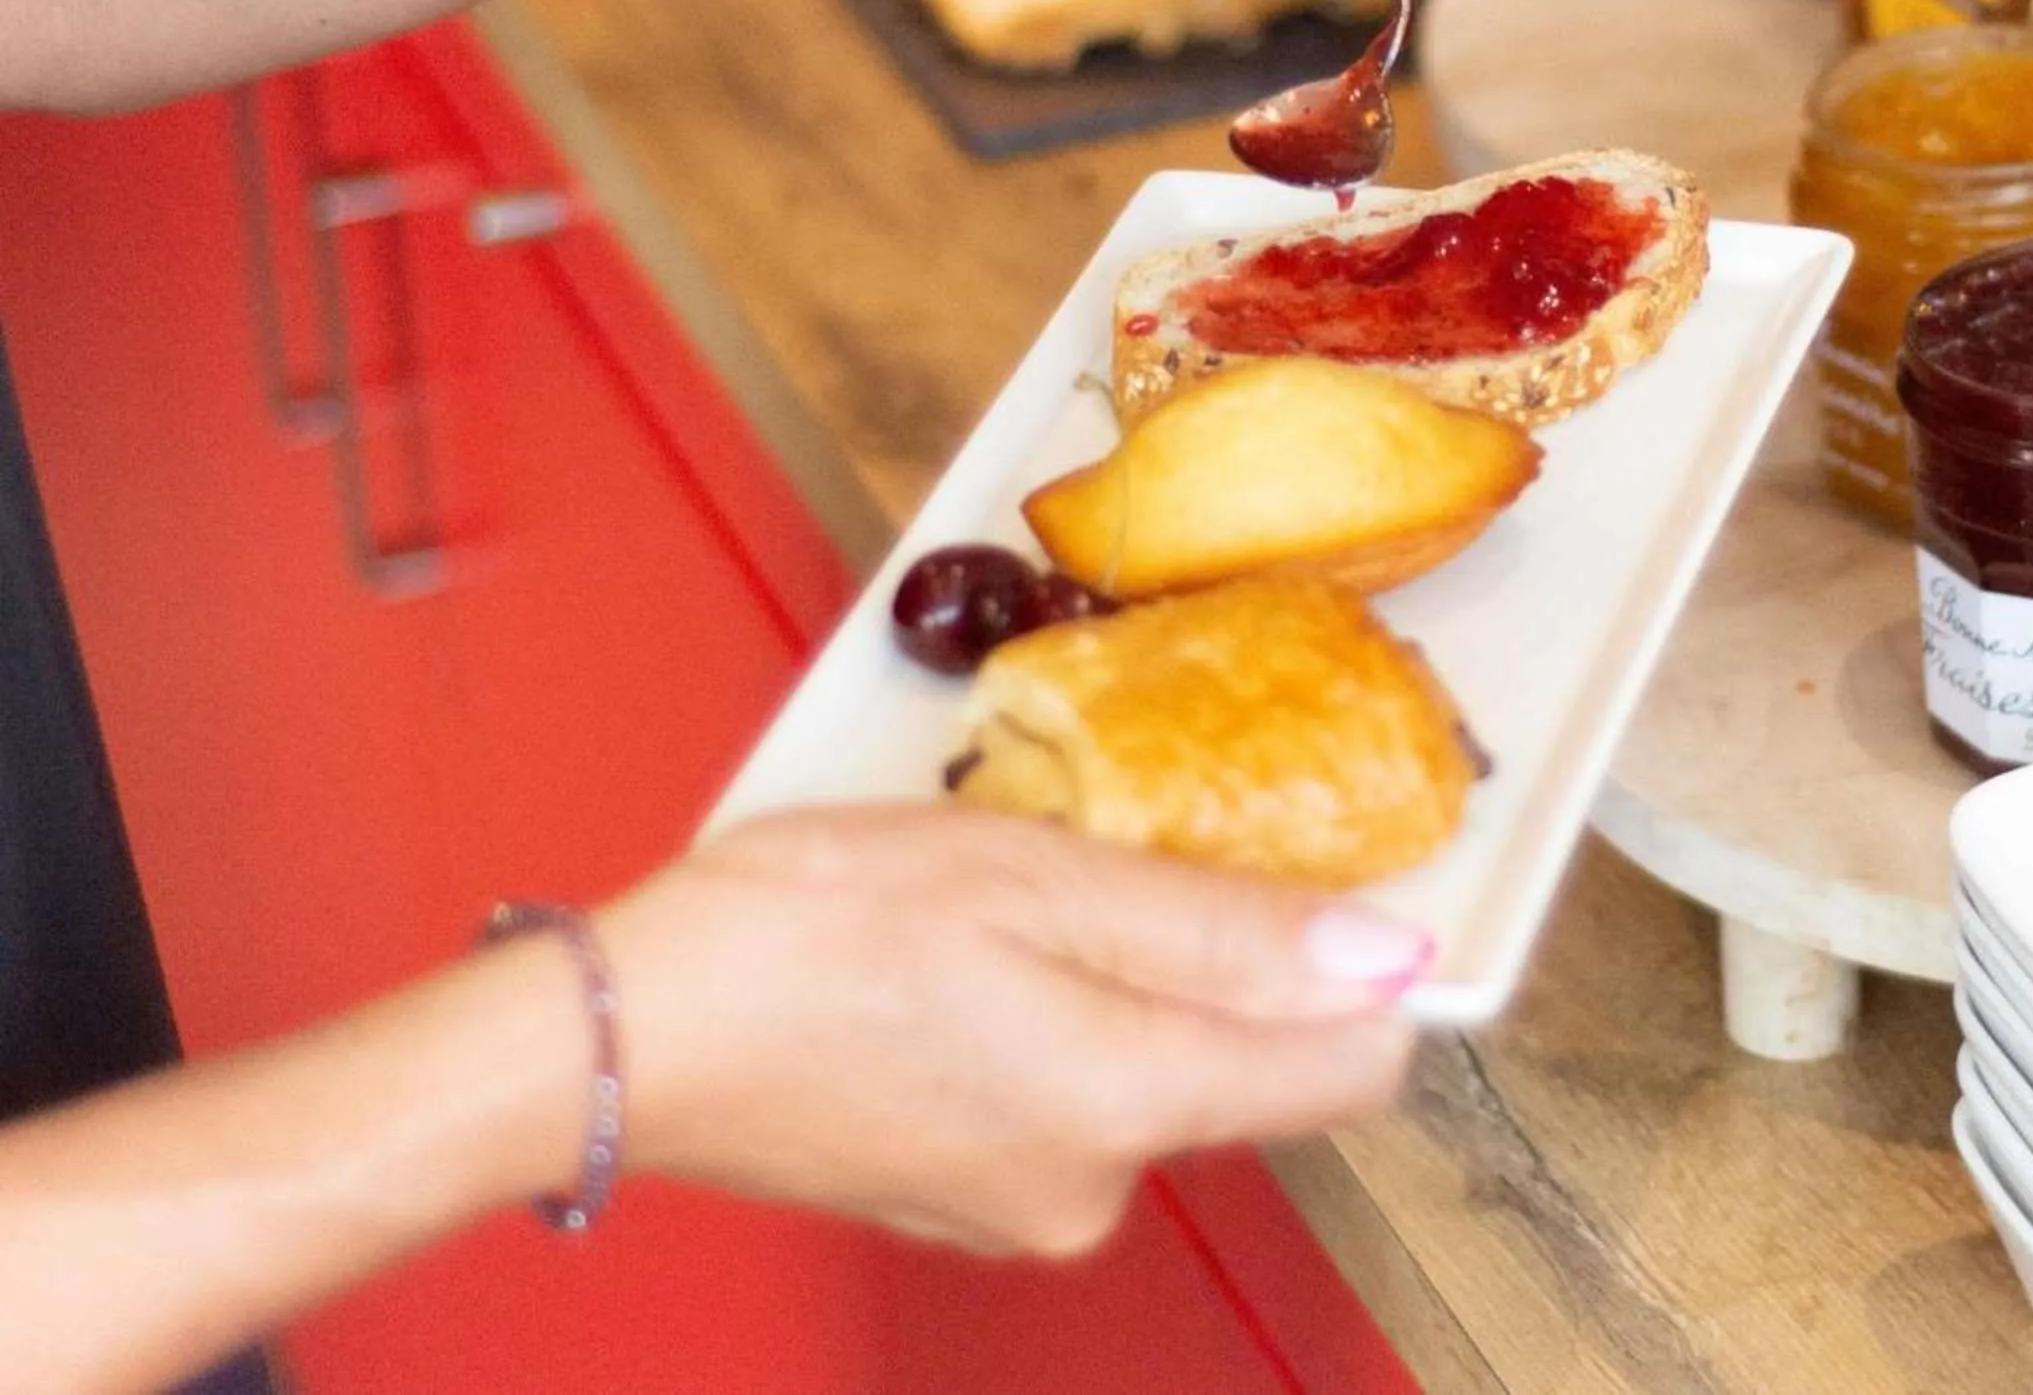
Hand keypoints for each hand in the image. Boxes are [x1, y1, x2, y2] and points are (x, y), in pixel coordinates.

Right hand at [595, 808, 1421, 1256]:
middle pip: (1247, 1066)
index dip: (1367, 974)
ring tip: (1009, 895)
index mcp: (1129, 1102)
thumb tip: (1391, 960)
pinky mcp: (962, 1196)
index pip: (1352, 1073)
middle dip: (1214, 956)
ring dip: (1117, 979)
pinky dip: (1047, 1020)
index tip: (1326, 880)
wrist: (615, 1034)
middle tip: (1107, 852)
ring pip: (1147, 1069)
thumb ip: (1223, 929)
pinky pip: (1064, 1095)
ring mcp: (1024, 1205)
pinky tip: (960, 958)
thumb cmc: (808, 928)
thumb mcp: (1030, 877)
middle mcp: (1098, 1186)